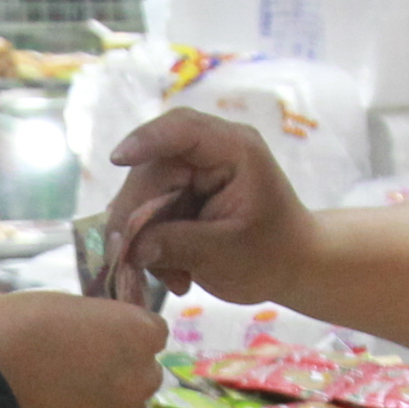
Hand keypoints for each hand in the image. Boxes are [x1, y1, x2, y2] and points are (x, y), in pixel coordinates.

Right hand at [0, 291, 165, 407]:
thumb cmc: (13, 328)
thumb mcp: (61, 306)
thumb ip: (94, 323)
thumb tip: (99, 336)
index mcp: (137, 331)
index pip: (154, 333)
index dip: (127, 335)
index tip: (103, 338)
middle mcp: (141, 375)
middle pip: (145, 374)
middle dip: (122, 372)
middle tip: (81, 371)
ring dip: (109, 405)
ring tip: (67, 400)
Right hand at [105, 108, 319, 303]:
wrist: (290, 265)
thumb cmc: (272, 255)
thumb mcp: (226, 254)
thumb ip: (178, 245)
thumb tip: (130, 247)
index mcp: (234, 149)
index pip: (183, 129)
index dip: (146, 140)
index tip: (117, 159)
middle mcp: (210, 150)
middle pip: (152, 168)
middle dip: (138, 216)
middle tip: (133, 260)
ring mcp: (194, 170)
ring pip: (144, 193)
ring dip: (145, 238)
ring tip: (172, 278)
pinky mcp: (182, 190)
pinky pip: (149, 210)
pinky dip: (152, 243)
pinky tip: (173, 274)